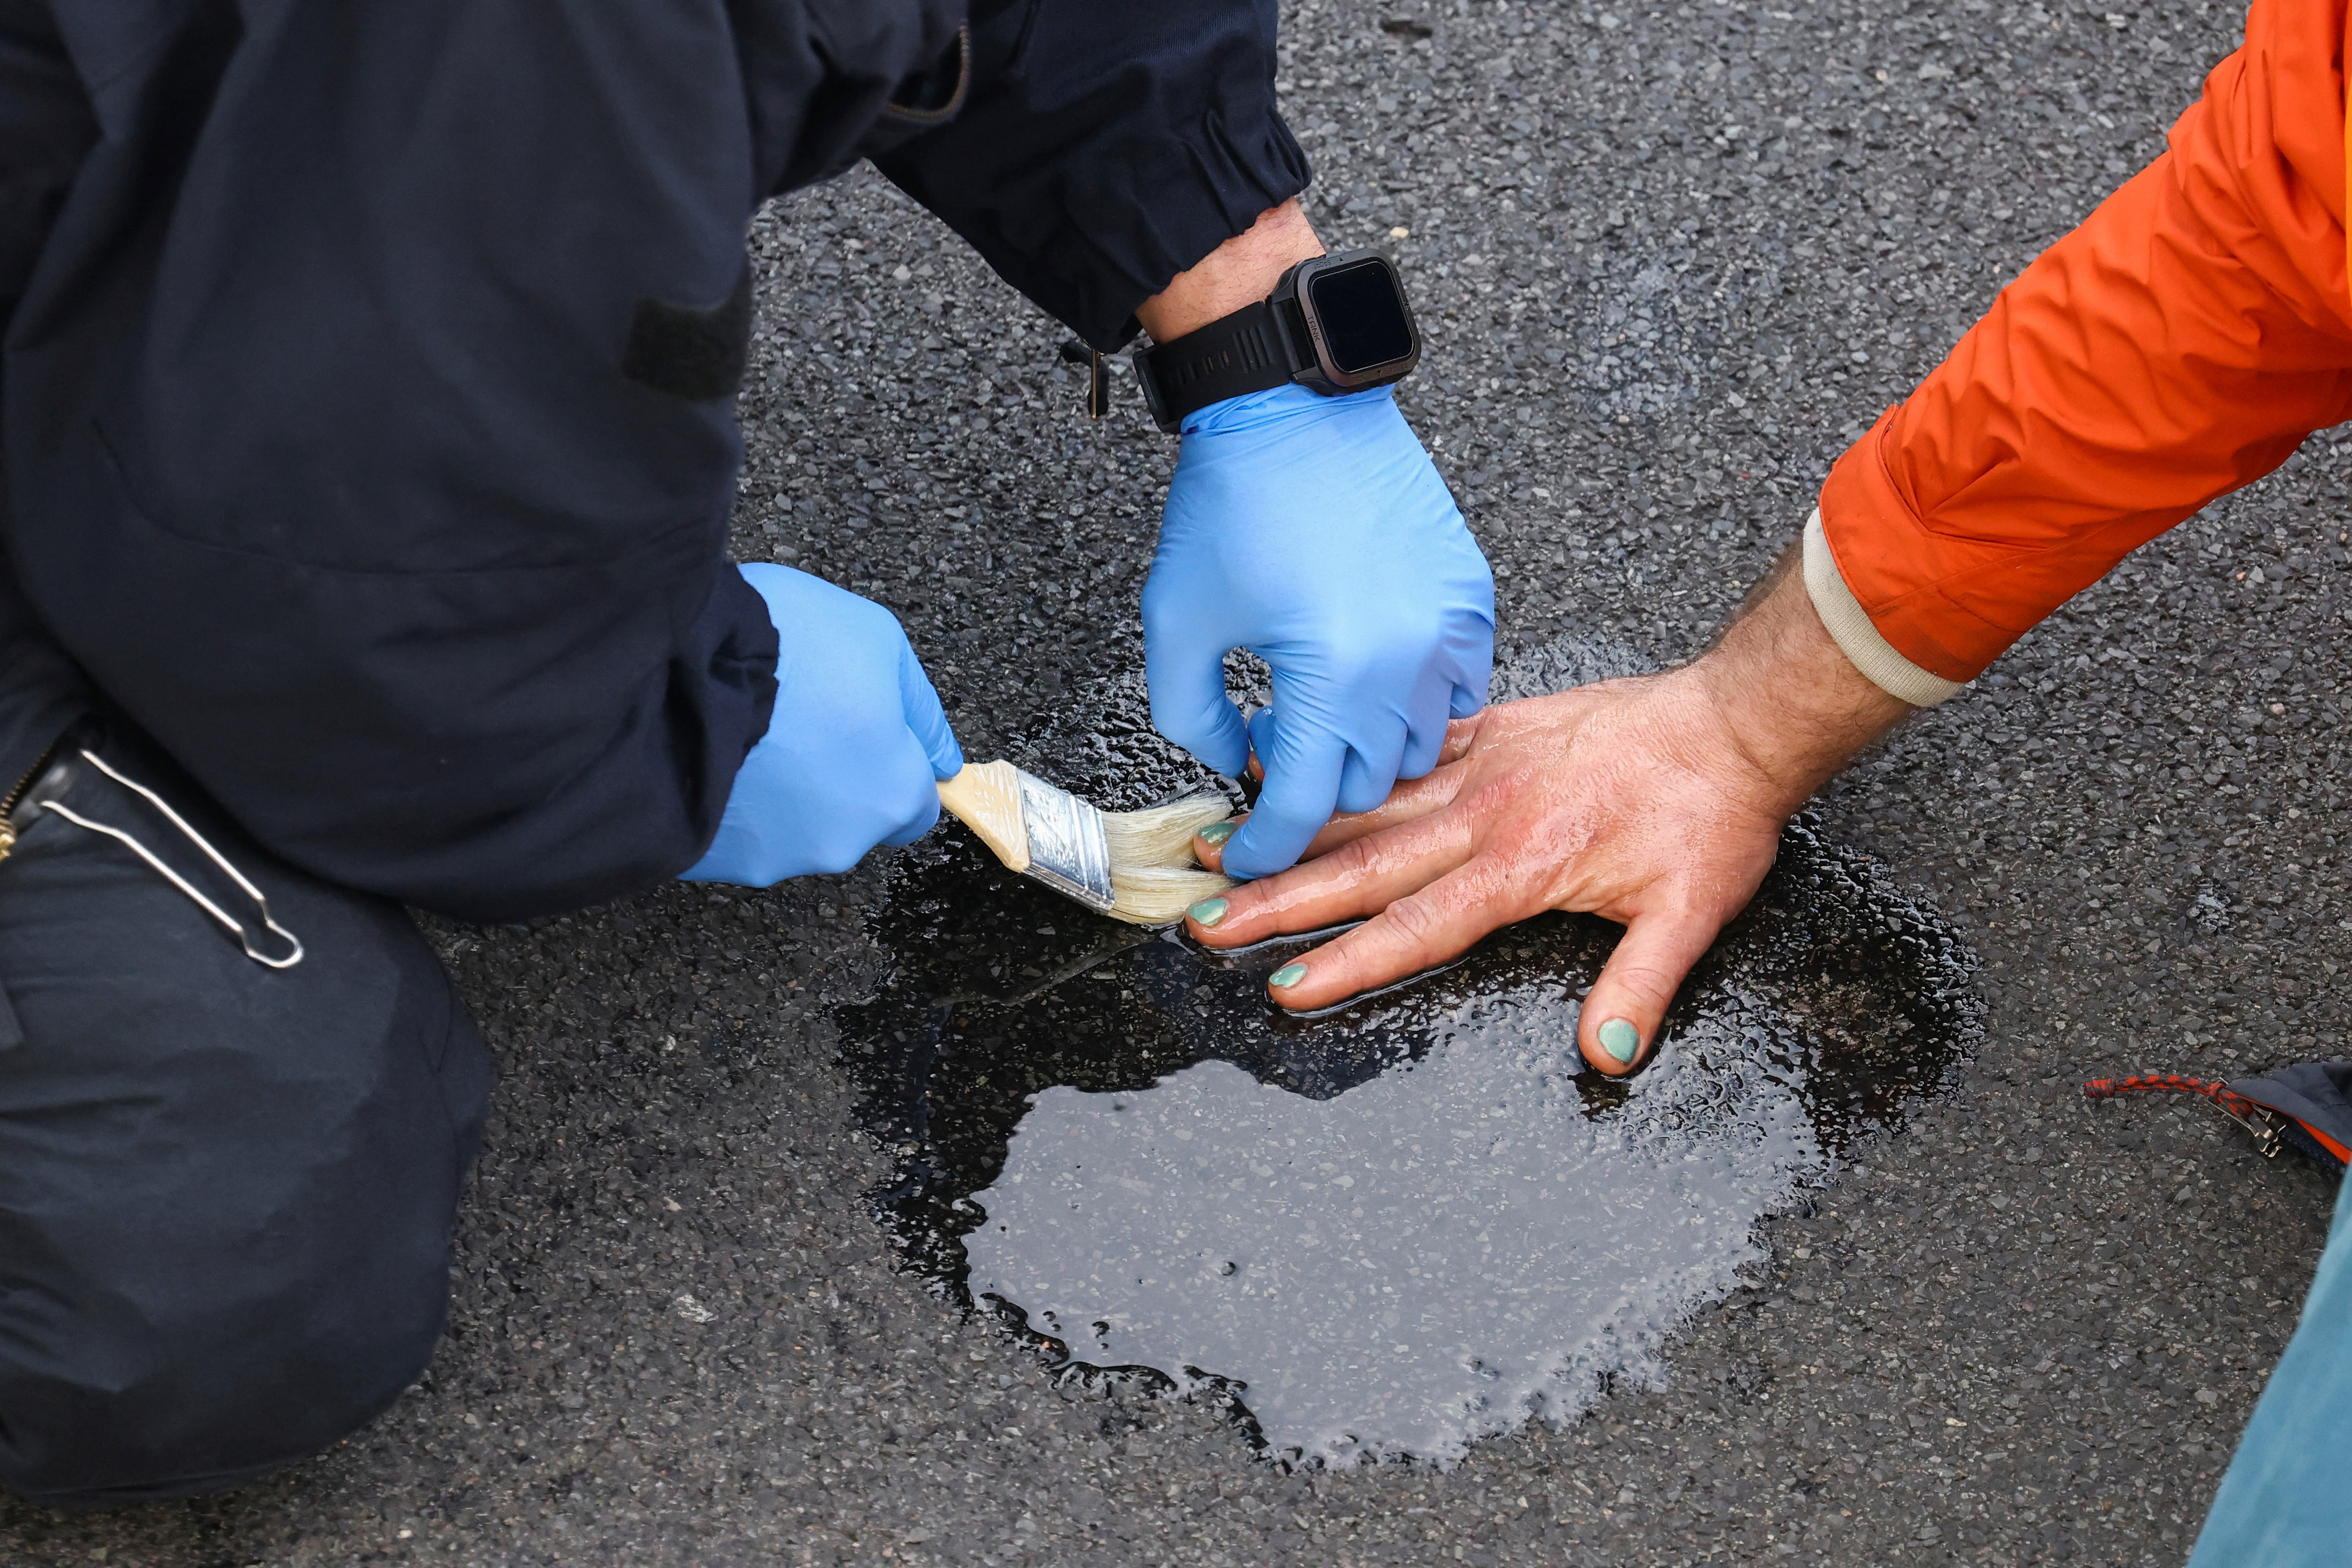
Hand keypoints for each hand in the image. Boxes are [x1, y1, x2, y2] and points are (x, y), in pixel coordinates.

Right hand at [682, 564, 961, 885]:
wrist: (674, 666)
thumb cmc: (786, 646)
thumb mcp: (878, 639)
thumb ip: (919, 708)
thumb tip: (942, 759)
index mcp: (892, 795)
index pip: (915, 807)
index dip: (892, 767)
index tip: (863, 734)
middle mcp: (839, 843)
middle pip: (849, 819)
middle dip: (830, 779)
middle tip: (794, 720)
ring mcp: (771, 858)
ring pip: (787, 828)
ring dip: (776, 792)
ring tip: (743, 731)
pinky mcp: (710, 862)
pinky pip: (730, 832)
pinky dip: (726, 801)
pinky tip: (708, 752)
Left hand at [1143, 381, 1493, 878]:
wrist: (1293, 408)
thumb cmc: (1235, 503)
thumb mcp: (1177, 626)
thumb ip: (1194, 720)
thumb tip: (1231, 764)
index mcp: (1330, 675)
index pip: (1304, 806)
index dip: (1266, 847)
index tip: (1244, 858)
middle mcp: (1403, 662)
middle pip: (1368, 786)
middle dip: (1312, 789)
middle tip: (1270, 746)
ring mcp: (1448, 630)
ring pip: (1421, 746)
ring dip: (1366, 750)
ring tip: (1316, 706)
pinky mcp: (1469, 597)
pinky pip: (1460, 689)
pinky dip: (1417, 703)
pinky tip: (1368, 673)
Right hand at [1182, 558, 1909, 1072]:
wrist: (1733, 722)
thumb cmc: (1712, 816)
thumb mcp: (1690, 914)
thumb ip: (1640, 986)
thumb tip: (1608, 1055)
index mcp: (1523, 866)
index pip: (1419, 926)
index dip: (1350, 961)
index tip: (1285, 985)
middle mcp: (1486, 814)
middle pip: (1364, 865)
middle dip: (1278, 898)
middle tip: (1205, 919)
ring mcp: (1481, 765)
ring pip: (1366, 803)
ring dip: (1288, 828)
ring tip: (1215, 844)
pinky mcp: (1491, 728)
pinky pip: (1402, 746)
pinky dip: (1344, 757)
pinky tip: (1288, 756)